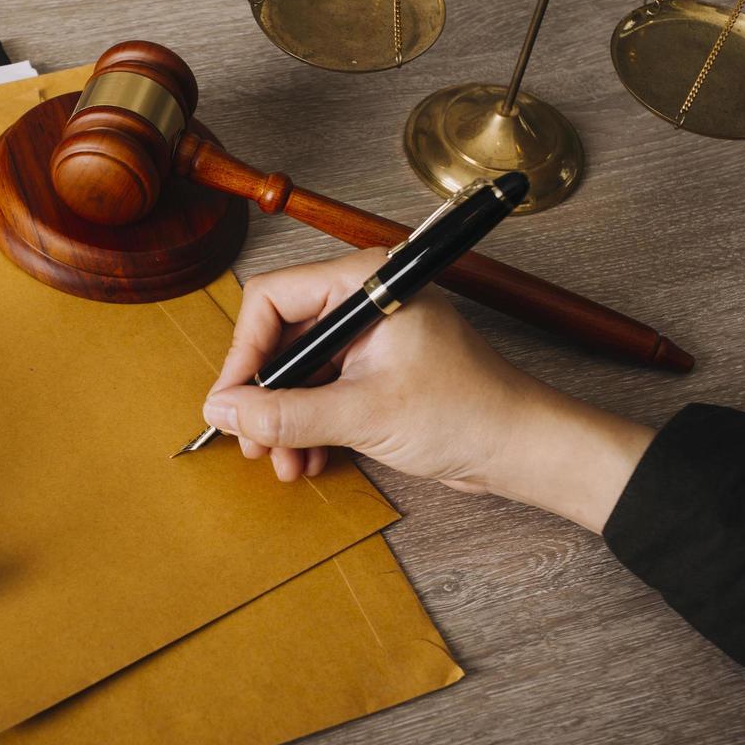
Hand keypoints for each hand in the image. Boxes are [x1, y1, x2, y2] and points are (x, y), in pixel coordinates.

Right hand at [203, 249, 655, 532]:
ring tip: (284, 462)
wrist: (520, 447)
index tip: (233, 402)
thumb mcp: (363, 415)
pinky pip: (320, 389)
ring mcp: (368, 335)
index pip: (271, 299)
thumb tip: (224, 409)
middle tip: (253, 441)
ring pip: (297, 370)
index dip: (244, 353)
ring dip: (283, 420)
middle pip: (279, 337)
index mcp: (364, 283)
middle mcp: (363, 299)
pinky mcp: (374, 367)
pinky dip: (307, 425)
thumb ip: (287, 413)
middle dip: (264, 396)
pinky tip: (308, 459)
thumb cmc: (467, 413)